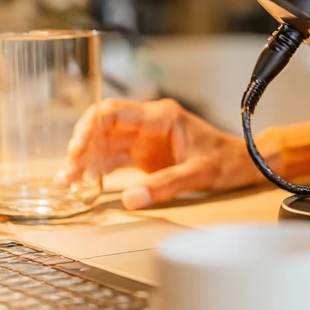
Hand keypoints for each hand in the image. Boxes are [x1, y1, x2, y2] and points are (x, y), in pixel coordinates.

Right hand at [65, 98, 274, 208]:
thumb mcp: (200, 172)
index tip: (76, 149)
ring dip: (85, 160)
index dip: (90, 127)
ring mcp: (144, 139)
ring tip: (67, 181)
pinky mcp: (144, 155)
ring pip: (104, 143)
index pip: (115, 111)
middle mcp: (148, 123)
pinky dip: (97, 169)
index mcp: (161, 117)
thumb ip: (167, 184)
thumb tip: (131, 199)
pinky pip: (114, 158)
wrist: (243, 163)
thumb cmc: (227, 159)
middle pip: (103, 126)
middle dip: (82, 146)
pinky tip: (83, 182)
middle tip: (67, 171)